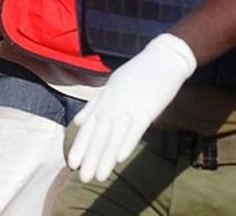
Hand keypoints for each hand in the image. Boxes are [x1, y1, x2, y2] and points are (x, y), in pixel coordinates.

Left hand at [67, 33, 196, 182]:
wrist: (163, 57)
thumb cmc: (138, 72)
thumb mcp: (111, 85)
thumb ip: (94, 104)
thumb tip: (77, 121)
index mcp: (104, 100)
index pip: (89, 127)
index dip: (80, 146)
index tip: (72, 164)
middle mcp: (113, 105)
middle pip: (99, 135)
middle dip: (91, 157)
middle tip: (83, 178)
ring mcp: (129, 107)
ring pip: (115, 136)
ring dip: (107, 157)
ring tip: (100, 176)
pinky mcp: (147, 109)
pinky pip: (135, 129)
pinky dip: (127, 143)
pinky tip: (121, 158)